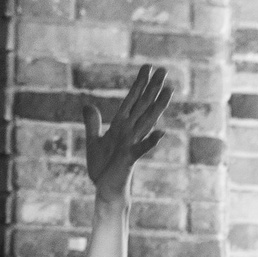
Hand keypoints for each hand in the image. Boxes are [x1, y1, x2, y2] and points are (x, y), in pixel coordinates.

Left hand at [82, 64, 172, 198]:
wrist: (105, 189)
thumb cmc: (102, 168)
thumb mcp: (93, 141)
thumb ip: (92, 123)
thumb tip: (88, 105)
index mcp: (121, 125)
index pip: (132, 100)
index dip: (140, 83)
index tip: (148, 67)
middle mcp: (130, 131)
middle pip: (143, 105)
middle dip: (153, 88)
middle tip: (164, 69)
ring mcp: (131, 144)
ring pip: (147, 122)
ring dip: (158, 107)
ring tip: (169, 91)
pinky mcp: (129, 159)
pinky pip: (141, 149)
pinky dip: (151, 142)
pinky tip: (161, 133)